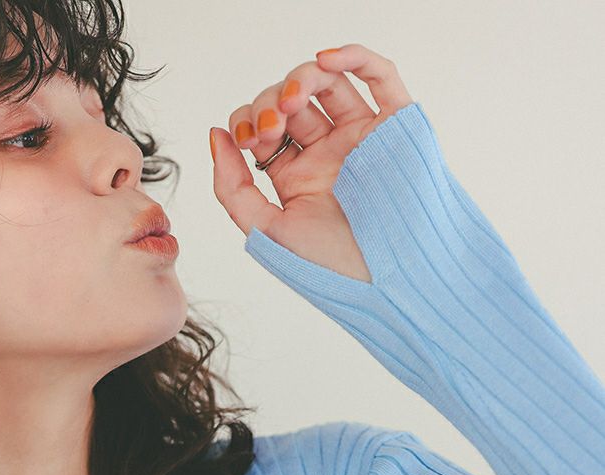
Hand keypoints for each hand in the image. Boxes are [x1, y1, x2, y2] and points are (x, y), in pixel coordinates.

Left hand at [210, 43, 413, 283]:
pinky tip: (326, 59)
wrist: (388, 280)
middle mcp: (330, 155)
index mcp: (300, 178)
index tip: (244, 141)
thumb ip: (233, 188)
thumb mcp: (268, 231)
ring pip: (328, 84)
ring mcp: (362, 138)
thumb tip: (216, 135)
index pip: (265, 130)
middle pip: (291, 102)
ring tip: (292, 99)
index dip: (247, 122)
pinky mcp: (395, 127)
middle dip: (269, 104)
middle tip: (269, 127)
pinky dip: (354, 56)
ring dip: (301, 78)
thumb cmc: (334, 266)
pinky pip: (380, 78)